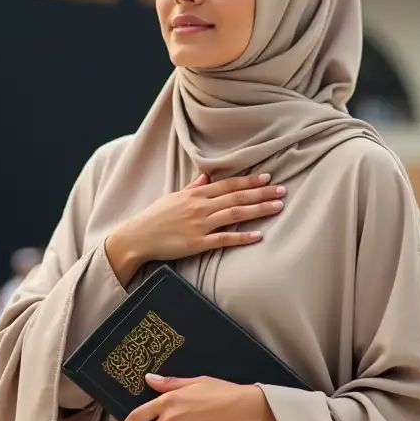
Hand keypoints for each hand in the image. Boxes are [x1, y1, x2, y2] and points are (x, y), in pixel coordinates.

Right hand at [105, 172, 284, 284]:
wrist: (137, 237)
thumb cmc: (154, 217)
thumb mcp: (173, 197)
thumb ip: (192, 187)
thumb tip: (206, 176)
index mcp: (195, 194)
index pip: (228, 184)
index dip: (249, 181)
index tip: (268, 177)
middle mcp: (200, 207)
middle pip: (236, 197)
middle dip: (261, 193)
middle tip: (282, 190)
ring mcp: (199, 225)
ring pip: (234, 214)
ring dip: (258, 210)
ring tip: (277, 207)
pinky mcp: (196, 243)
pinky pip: (223, 239)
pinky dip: (242, 237)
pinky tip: (258, 236)